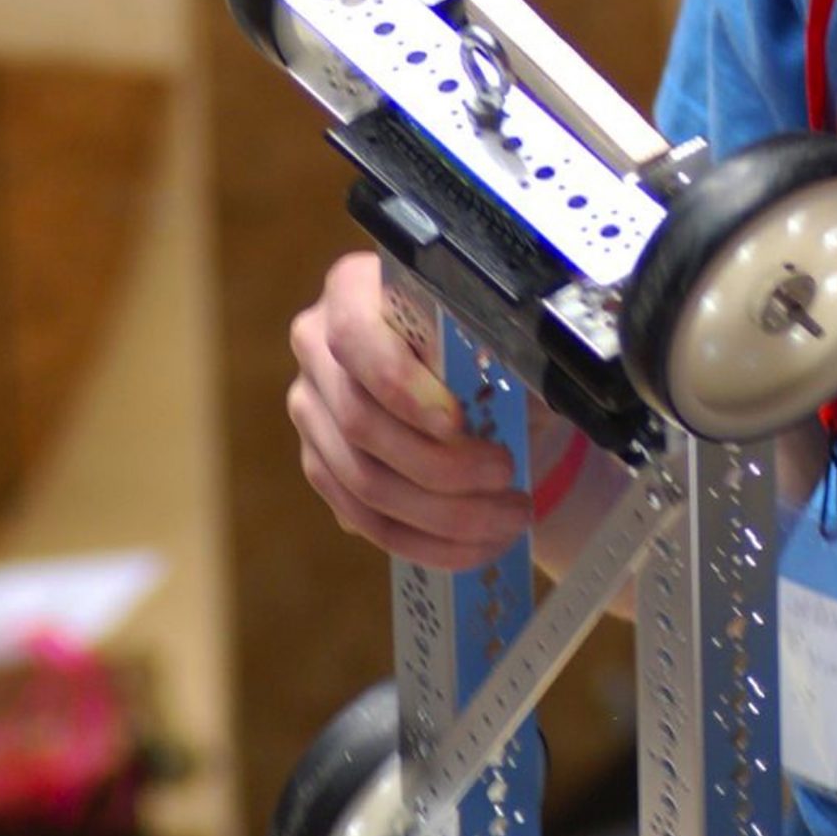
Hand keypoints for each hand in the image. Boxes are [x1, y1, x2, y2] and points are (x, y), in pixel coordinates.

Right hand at [288, 250, 548, 568]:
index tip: (458, 422)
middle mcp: (316, 346)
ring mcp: (311, 410)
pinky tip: (475, 544)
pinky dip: (424, 540)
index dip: (401, 385)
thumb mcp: (493, 330)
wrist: (462, 368)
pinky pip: (363, 518)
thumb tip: (525, 393)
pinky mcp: (321, 464)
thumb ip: (495, 350)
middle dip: (440, 465)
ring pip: (362, 480)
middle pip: (359, 421)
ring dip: (443, 513)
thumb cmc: (480, 338)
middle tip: (505, 476)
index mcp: (352, 290)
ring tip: (507, 516)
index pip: (353, 335)